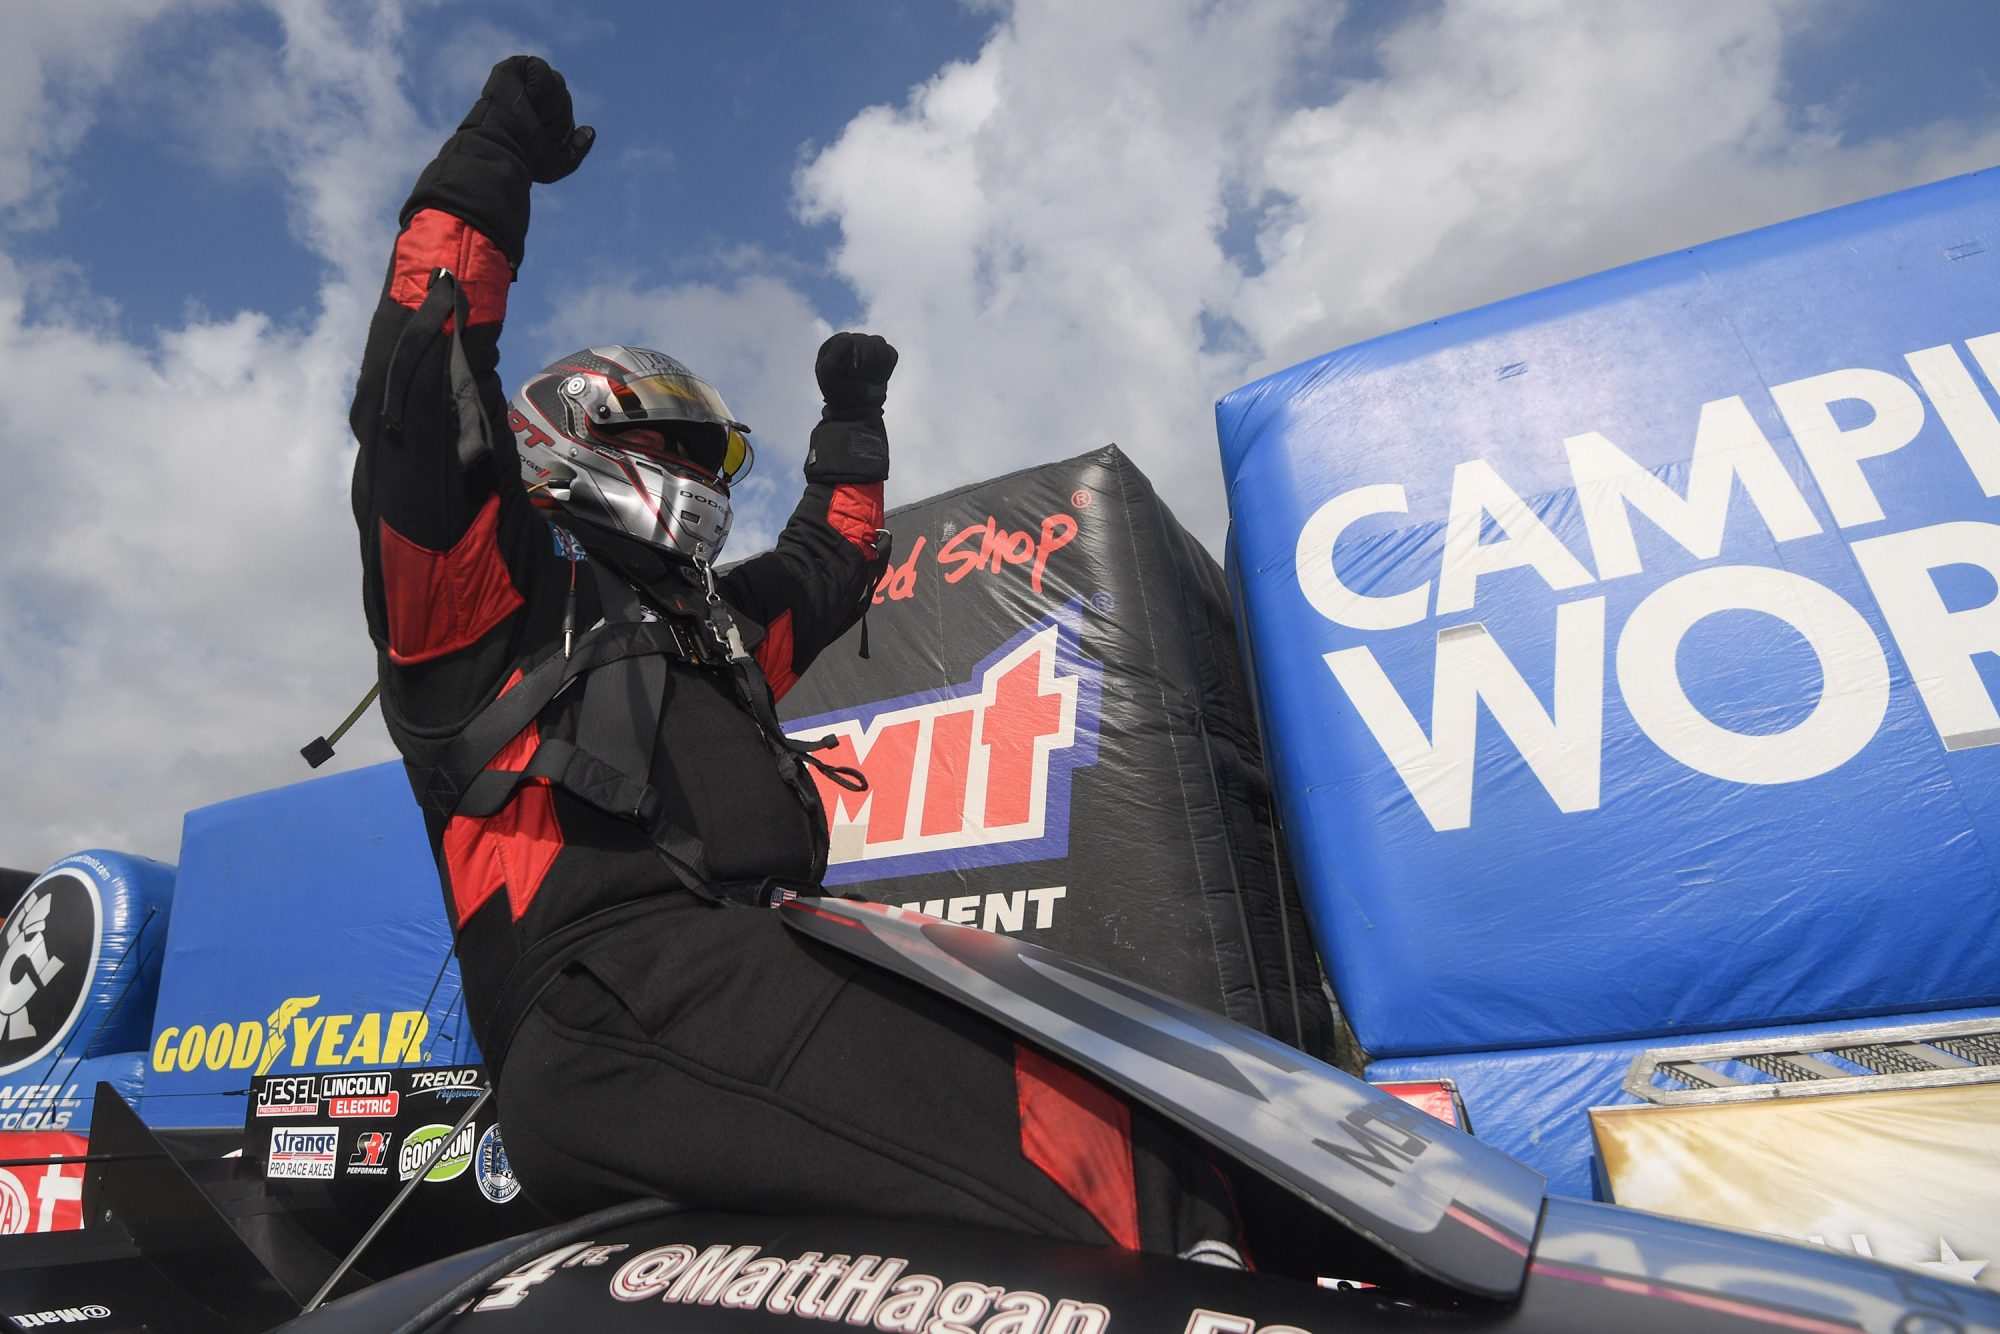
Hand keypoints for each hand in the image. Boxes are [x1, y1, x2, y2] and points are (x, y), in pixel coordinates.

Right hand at [463, 55, 594, 183]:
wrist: (504, 147)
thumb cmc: (524, 159)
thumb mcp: (558, 163)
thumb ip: (577, 149)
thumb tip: (589, 130)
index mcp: (542, 116)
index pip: (566, 108)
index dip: (562, 124)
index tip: (544, 138)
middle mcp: (533, 98)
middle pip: (564, 94)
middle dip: (557, 114)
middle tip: (536, 126)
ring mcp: (523, 82)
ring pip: (557, 80)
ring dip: (549, 103)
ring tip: (529, 114)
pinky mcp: (513, 68)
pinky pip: (541, 68)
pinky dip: (539, 87)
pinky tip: (524, 98)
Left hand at [814, 332, 898, 418]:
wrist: (855, 411)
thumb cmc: (839, 393)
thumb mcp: (830, 373)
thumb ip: (837, 352)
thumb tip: (850, 337)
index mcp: (836, 343)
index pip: (852, 339)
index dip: (855, 359)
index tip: (852, 375)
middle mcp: (852, 341)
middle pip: (869, 341)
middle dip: (868, 364)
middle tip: (861, 380)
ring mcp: (868, 348)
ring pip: (881, 343)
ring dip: (878, 365)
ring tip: (870, 379)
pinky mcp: (882, 358)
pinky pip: (891, 353)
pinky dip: (887, 367)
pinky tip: (877, 378)